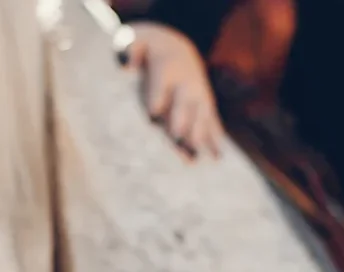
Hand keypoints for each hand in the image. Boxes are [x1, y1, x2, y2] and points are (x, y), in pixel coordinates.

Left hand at [123, 22, 224, 161]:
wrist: (176, 47)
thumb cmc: (149, 52)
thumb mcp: (137, 42)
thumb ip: (131, 51)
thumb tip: (126, 65)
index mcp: (166, 70)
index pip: (161, 85)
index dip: (157, 98)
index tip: (153, 113)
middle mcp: (185, 84)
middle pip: (184, 104)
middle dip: (181, 119)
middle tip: (178, 138)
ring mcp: (198, 95)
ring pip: (200, 116)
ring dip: (200, 135)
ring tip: (198, 156)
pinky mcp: (205, 105)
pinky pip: (212, 121)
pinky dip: (215, 138)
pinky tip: (217, 156)